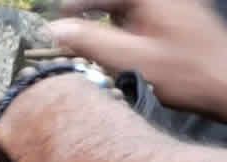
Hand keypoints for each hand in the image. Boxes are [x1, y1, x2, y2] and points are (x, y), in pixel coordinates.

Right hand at [51, 0, 226, 120]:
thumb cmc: (186, 75)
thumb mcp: (130, 59)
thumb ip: (89, 42)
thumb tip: (55, 30)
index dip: (79, 3)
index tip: (59, 14)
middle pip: (119, 1)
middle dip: (94, 12)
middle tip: (73, 29)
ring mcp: (177, 7)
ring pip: (130, 9)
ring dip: (111, 22)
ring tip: (95, 43)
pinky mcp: (181, 20)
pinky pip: (144, 17)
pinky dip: (127, 29)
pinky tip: (123, 49)